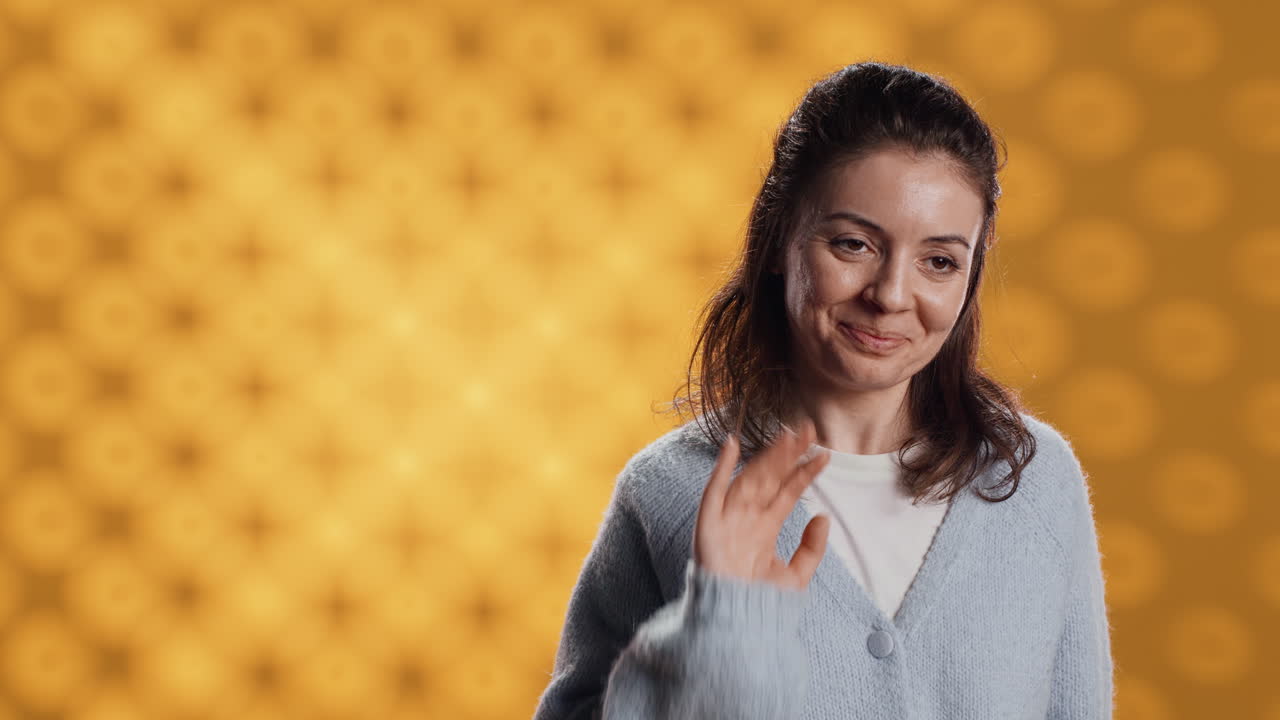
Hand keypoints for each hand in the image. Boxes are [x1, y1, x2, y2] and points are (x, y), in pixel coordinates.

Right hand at [693, 418, 831, 591]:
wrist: (735, 621)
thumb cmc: (760, 602)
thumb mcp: (796, 576)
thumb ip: (811, 548)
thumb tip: (824, 518)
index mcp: (766, 527)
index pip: (788, 491)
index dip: (805, 472)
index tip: (823, 454)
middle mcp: (748, 517)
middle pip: (772, 478)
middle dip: (790, 454)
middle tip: (809, 430)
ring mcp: (729, 517)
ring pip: (751, 478)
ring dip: (768, 456)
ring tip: (788, 436)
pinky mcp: (709, 521)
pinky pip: (715, 489)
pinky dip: (721, 467)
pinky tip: (732, 445)